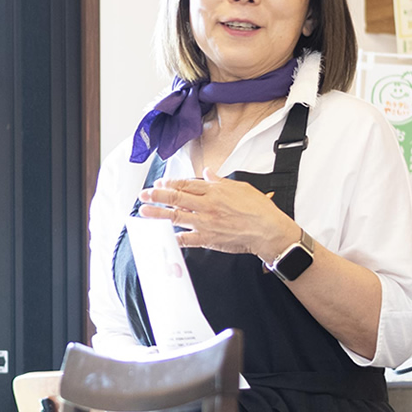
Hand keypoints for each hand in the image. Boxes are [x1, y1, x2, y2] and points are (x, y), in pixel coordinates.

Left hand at [138, 168, 301, 258]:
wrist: (268, 231)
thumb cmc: (259, 209)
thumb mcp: (240, 187)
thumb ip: (220, 181)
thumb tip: (209, 172)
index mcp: (215, 191)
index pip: (187, 185)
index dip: (170, 184)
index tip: (160, 183)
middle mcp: (207, 205)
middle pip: (176, 198)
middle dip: (157, 195)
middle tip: (144, 194)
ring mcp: (206, 223)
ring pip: (176, 216)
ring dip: (158, 214)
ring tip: (144, 211)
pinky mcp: (208, 239)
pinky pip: (186, 239)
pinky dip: (173, 238)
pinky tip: (162, 236)